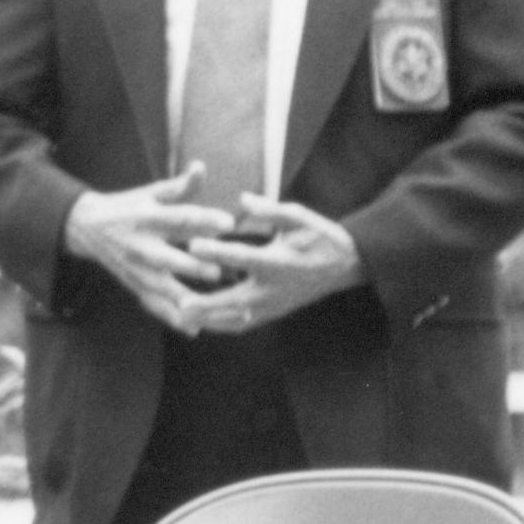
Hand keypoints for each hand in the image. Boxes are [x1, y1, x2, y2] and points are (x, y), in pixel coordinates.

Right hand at [62, 168, 238, 333]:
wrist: (87, 228)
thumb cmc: (129, 206)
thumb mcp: (151, 192)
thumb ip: (180, 186)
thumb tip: (201, 167)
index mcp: (147, 217)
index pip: (178, 218)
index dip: (203, 220)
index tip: (229, 224)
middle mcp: (141, 246)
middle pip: (167, 258)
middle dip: (191, 266)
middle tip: (219, 272)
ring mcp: (136, 271)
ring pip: (164, 290)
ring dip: (190, 301)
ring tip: (220, 308)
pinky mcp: (134, 287)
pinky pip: (155, 307)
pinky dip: (174, 320)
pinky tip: (197, 329)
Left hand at [187, 196, 367, 334]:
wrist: (344, 266)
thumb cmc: (320, 237)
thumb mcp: (300, 217)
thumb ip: (270, 210)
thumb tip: (242, 199)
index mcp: (280, 261)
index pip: (244, 257)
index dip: (217, 252)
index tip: (192, 244)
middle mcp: (274, 288)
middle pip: (234, 300)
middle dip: (206, 304)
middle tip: (179, 303)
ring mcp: (273, 306)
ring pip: (235, 319)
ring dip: (208, 318)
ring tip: (180, 314)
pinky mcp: (272, 314)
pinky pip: (241, 324)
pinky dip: (219, 324)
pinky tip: (198, 320)